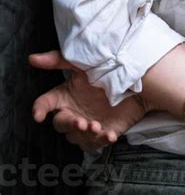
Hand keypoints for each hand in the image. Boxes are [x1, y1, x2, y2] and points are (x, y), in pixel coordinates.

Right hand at [29, 51, 147, 151]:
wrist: (136, 81)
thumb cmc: (106, 69)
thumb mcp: (83, 63)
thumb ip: (59, 60)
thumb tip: (32, 58)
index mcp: (65, 96)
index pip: (46, 103)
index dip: (40, 109)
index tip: (39, 116)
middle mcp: (73, 112)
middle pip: (61, 123)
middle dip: (69, 124)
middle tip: (81, 121)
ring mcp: (87, 124)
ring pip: (77, 137)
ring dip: (85, 134)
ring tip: (96, 126)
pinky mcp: (102, 133)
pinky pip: (98, 143)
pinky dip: (103, 141)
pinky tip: (110, 135)